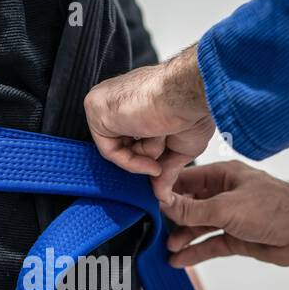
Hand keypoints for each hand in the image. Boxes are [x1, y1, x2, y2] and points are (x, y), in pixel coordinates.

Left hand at [84, 44, 214, 200]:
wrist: (191, 94)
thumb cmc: (192, 108)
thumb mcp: (180, 147)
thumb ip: (166, 170)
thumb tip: (162, 195)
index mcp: (136, 99)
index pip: (131, 137)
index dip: (148, 157)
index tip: (162, 169)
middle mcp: (119, 99)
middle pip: (123, 144)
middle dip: (147, 158)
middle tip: (164, 164)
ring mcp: (106, 102)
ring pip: (118, 147)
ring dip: (145, 154)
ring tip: (165, 141)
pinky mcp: (96, 108)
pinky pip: (108, 150)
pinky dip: (130, 162)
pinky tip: (151, 160)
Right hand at [160, 159, 288, 267]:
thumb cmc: (275, 209)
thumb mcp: (226, 207)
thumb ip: (192, 209)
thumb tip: (163, 203)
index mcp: (223, 175)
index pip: (186, 180)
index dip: (166, 190)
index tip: (146, 202)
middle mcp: (224, 194)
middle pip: (190, 204)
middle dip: (172, 216)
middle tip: (152, 228)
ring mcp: (231, 217)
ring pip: (198, 226)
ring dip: (183, 236)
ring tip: (167, 247)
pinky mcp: (237, 238)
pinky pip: (210, 244)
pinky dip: (195, 252)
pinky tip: (179, 260)